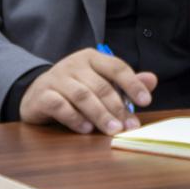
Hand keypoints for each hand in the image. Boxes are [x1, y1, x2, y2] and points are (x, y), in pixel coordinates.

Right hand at [19, 48, 157, 134]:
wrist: (37, 93)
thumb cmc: (75, 89)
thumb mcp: (101, 82)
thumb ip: (125, 83)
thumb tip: (152, 80)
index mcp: (91, 58)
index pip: (116, 67)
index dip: (132, 84)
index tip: (146, 101)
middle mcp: (73, 64)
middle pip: (100, 85)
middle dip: (117, 107)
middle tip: (128, 126)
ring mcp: (56, 79)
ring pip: (82, 95)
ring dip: (99, 114)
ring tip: (112, 130)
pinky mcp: (42, 95)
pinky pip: (59, 106)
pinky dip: (74, 118)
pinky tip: (86, 129)